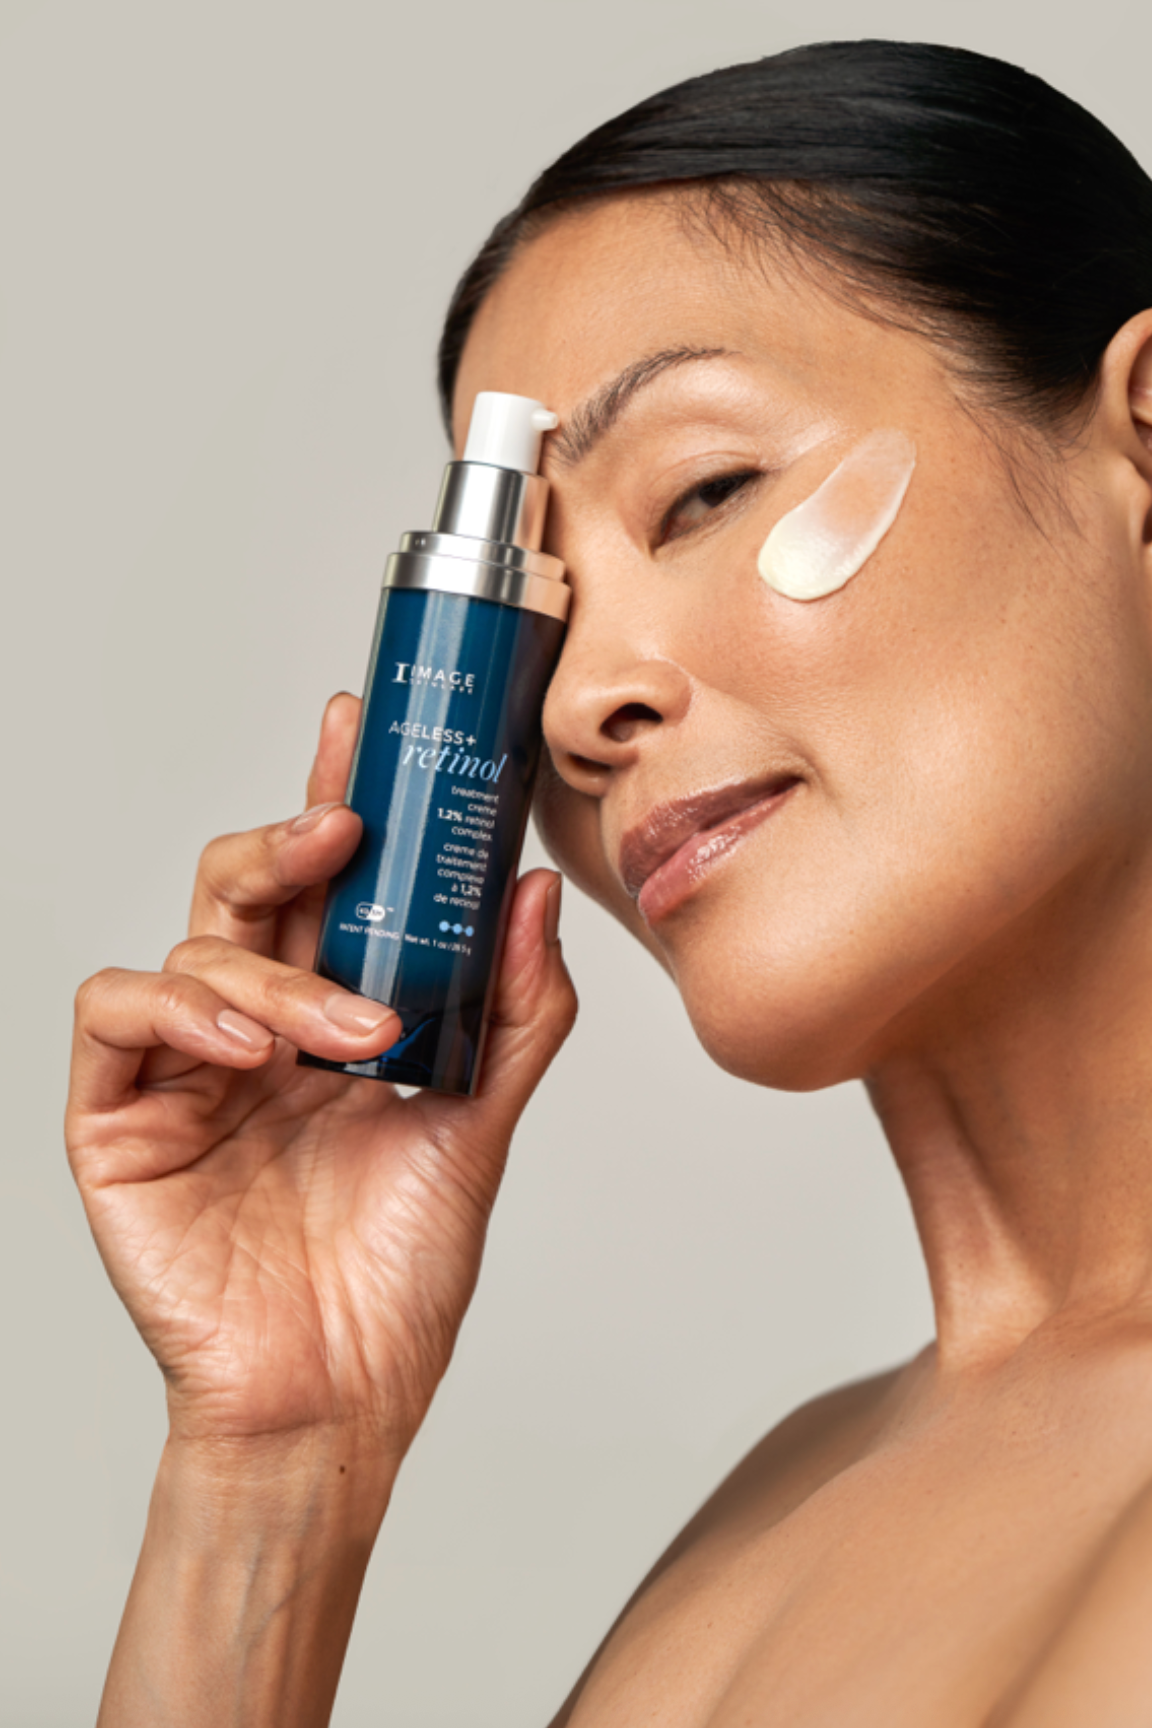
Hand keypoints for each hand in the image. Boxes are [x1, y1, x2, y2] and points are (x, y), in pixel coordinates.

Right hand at [66, 694, 576, 1467]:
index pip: (329, 888)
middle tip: (346, 824)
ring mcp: (182, 1070)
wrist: (339, 1398)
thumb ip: (514, 1012)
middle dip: (291, 839)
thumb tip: (532, 892)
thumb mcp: (479, 1127)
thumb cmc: (397, 1274)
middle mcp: (255, 1030)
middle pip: (247, 887)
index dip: (339, 804)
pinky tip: (244, 1045)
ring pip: (196, 946)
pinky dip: (177, 1007)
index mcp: (333, 1018)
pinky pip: (114, 1013)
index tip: (365, 733)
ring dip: (273, 968)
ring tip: (344, 1028)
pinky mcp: (118, 1118)